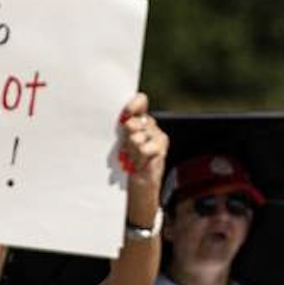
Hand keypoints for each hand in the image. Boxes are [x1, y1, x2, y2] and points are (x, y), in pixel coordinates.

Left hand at [117, 93, 167, 207]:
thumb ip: (125, 127)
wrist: (139, 183)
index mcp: (140, 120)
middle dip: (126, 137)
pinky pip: (143, 147)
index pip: (140, 100)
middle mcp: (150, 125)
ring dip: (131, 150)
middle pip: (133, 122)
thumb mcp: (123, 141)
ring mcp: (158, 135)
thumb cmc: (128, 162)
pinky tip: (140, 162)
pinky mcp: (161, 146)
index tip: (127, 113)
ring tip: (133, 158)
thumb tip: (127, 120)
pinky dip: (138, 157)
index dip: (133, 105)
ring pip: (136, 136)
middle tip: (128, 149)